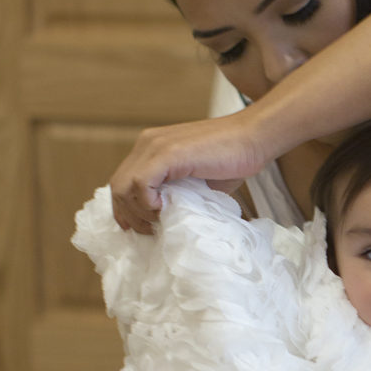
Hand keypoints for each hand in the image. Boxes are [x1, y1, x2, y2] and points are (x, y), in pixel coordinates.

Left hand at [109, 113, 262, 232]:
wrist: (254, 138)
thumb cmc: (233, 160)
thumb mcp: (197, 181)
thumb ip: (177, 193)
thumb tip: (166, 220)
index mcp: (152, 148)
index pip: (122, 182)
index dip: (125, 209)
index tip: (140, 228)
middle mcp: (147, 144)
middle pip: (117, 186)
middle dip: (128, 215)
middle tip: (149, 231)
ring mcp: (155, 147)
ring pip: (123, 187)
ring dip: (138, 212)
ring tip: (159, 221)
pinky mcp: (168, 154)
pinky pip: (142, 184)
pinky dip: (149, 203)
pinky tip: (166, 208)